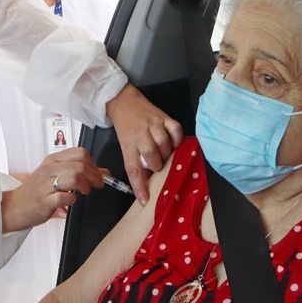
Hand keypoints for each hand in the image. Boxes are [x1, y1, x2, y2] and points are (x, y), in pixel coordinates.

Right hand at [1, 147, 105, 232]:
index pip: (80, 153)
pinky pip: (63, 197)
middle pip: (80, 165)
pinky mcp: (43, 201)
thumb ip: (79, 172)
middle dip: (94, 176)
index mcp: (53, 160)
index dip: (94, 163)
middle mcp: (49, 169)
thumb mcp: (57, 176)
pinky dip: (72, 200)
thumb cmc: (37, 191)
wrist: (15, 206)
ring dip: (85, 185)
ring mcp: (45, 184)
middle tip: (97, 185)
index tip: (98, 174)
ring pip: (74, 177)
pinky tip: (72, 201)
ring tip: (85, 191)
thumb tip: (103, 172)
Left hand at [106, 83, 182, 205]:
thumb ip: (136, 162)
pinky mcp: (164, 117)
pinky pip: (176, 131)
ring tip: (165, 155)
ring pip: (164, 144)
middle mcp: (141, 134)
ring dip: (167, 154)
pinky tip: (174, 144)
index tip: (145, 200)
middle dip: (157, 166)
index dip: (140, 187)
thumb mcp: (125, 146)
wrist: (124, 102)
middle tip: (158, 166)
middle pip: (152, 155)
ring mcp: (153, 124)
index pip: (134, 169)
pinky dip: (177, 140)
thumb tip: (148, 182)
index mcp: (128, 144)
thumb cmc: (126, 127)